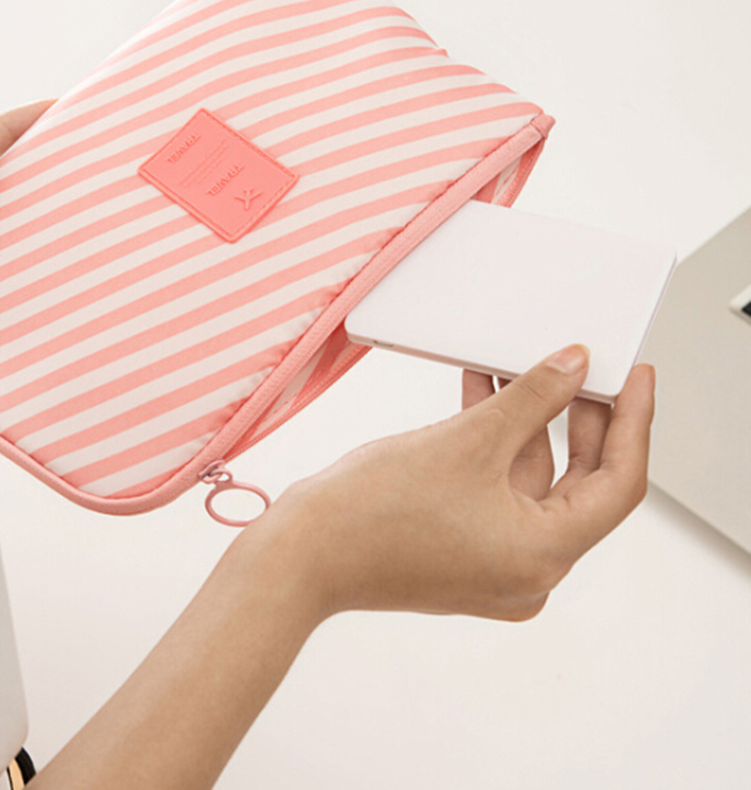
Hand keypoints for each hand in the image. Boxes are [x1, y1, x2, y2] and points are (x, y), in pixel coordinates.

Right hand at [268, 345, 654, 622]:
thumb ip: (532, 398)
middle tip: (581, 364)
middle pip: (576, 482)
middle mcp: (527, 571)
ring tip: (518, 365)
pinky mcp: (461, 549)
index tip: (634, 375)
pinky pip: (496, 489)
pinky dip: (493, 445)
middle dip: (576, 416)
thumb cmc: (372, 514)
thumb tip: (574, 367)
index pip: (617, 484)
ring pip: (530, 480)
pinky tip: (482, 394)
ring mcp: (492, 563)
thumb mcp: (466, 440)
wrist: (301, 554)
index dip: (631, 421)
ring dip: (525, 422)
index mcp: (542, 556)